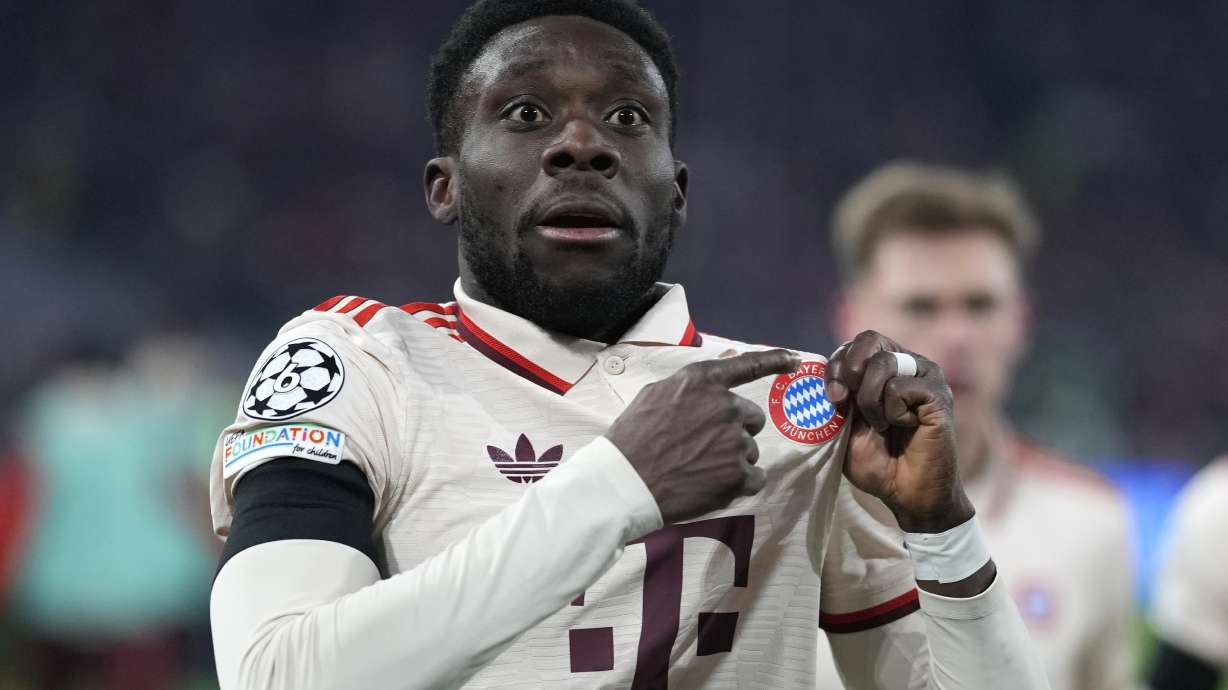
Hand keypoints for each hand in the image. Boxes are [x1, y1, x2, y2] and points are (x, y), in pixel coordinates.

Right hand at [606, 349, 800, 523]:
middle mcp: (725, 406)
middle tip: (703, 448)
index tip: (794, 360)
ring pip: (750, 451)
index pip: (748, 365)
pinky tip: (710, 487)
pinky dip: (738, 485)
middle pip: (751, 419)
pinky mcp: (739, 474)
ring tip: (697, 470)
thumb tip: (721, 369)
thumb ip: (692, 385)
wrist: (624, 482)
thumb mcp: (655, 395)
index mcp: (703, 382)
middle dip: (734, 432)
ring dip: (731, 461)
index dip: (774, 360)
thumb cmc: (632, 438)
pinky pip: (755, 478)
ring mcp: (734, 440)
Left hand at [826, 331, 973, 533]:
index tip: (832, 398)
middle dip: (849, 371)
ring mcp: (927, 377)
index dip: (836, 365)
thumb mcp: (843, 427)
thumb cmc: (877, 462)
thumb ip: (835, 399)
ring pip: (884, 363)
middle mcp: (908, 364)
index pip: (857, 343)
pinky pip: (901, 388)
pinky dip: (893, 412)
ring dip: (870, 400)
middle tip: (846, 404)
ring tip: (881, 425)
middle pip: (870, 339)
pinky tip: (906, 426)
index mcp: (885, 368)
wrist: (908, 494)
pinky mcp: (938, 395)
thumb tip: (820, 376)